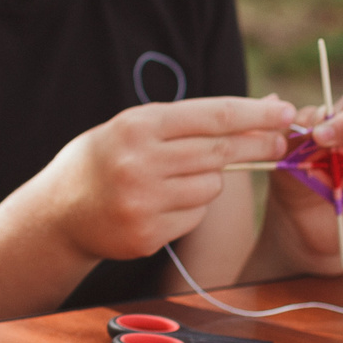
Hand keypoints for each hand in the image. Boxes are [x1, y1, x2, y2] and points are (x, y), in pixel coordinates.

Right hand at [39, 95, 296, 261]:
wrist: (58, 211)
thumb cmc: (105, 159)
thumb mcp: (135, 127)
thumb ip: (192, 120)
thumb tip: (264, 107)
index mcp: (136, 126)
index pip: (211, 116)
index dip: (253, 114)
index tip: (285, 111)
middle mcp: (139, 162)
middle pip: (219, 151)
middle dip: (254, 145)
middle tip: (278, 141)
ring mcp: (142, 202)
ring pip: (211, 186)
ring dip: (208, 180)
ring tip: (173, 178)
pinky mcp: (147, 234)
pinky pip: (195, 216)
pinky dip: (189, 208)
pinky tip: (160, 203)